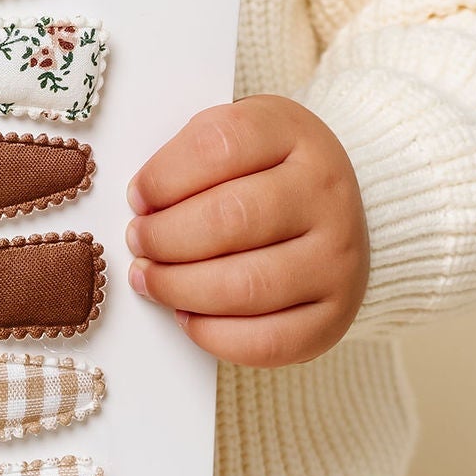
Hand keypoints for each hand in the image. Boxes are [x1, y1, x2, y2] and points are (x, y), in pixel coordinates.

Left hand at [125, 97, 368, 366]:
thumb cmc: (268, 172)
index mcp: (294, 134)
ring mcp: (337, 258)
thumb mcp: (237, 136)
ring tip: (149, 278)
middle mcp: (325, 194)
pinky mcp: (335, 315)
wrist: (336, 211)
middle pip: (230, 219)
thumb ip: (190, 157)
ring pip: (245, 285)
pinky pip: (268, 341)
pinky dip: (213, 334)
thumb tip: (143, 204)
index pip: (220, 146)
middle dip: (164, 237)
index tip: (138, 196)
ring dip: (178, 288)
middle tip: (138, 242)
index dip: (164, 176)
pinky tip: (187, 315)